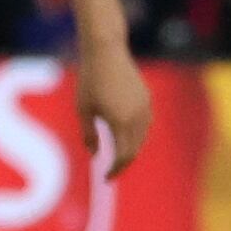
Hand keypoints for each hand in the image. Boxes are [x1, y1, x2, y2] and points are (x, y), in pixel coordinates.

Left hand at [78, 43, 153, 176]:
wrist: (106, 52)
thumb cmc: (90, 80)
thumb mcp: (83, 109)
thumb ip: (89, 134)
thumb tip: (95, 154)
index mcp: (120, 122)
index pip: (123, 156)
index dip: (115, 170)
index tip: (105, 178)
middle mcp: (137, 118)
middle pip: (134, 149)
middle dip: (123, 163)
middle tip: (111, 171)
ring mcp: (145, 108)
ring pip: (142, 137)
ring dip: (131, 149)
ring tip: (117, 154)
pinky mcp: (147, 99)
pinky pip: (145, 124)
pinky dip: (136, 134)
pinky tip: (124, 134)